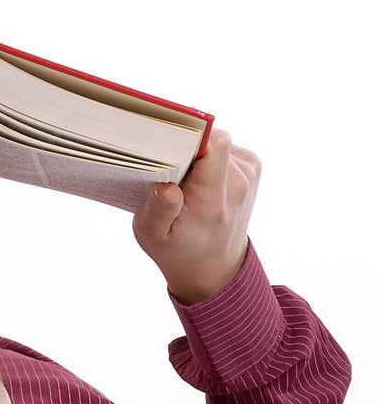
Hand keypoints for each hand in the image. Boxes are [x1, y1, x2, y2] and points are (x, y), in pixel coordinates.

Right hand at [132, 128, 260, 304]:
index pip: (213, 143)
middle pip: (211, 138)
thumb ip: (158, 210)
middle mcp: (238, 182)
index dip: (188, 136)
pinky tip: (199, 180)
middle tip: (170, 172)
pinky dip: (208, 158)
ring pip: (216, 141)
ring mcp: (249, 174)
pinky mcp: (251, 168)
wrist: (213, 267)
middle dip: (187, 147)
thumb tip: (167, 185)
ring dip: (197, 155)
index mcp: (212, 198)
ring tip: (185, 182)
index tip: (168, 146)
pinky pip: (224, 148)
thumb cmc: (177, 249)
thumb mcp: (152, 236)